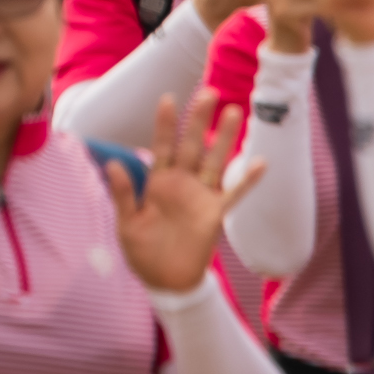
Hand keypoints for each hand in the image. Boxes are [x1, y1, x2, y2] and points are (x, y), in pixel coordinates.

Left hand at [105, 89, 261, 294]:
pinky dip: (246, 180)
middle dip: (198, 119)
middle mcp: (181, 183)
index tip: (168, 98)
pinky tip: (260, 162)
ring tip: (234, 112)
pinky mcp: (214, 215)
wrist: (164, 281)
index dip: (165, 123)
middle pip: (191, 145)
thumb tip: (113, 163)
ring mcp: (200, 197)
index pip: (161, 145)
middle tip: (208, 92)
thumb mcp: (127, 222)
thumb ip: (124, 194)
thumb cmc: (142, 250)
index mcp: (157, 181)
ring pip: (214, 161)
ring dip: (224, 139)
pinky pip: (233, 194)